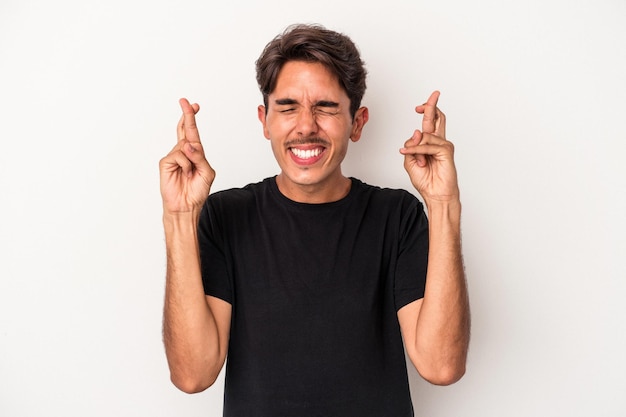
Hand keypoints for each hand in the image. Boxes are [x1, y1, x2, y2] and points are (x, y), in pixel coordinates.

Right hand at [159, 98, 215, 213]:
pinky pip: (179, 155)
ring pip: (185, 145)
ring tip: (191, 172)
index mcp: (195, 153)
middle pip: (184, 130)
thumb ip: (200, 157)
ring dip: (192, 157)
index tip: (194, 105)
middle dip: (187, 115)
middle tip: (186, 102)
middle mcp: (183, 153)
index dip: (192, 118)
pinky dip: (186, 164)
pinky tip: (185, 173)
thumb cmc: (197, 191)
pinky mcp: (166, 162)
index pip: (193, 133)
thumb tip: (188, 144)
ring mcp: (174, 157)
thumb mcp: (207, 173)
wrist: (186, 206)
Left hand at [400, 91, 458, 203]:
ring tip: (420, 163)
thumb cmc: (425, 180)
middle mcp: (438, 141)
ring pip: (424, 135)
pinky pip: (427, 146)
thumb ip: (410, 146)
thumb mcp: (410, 162)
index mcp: (430, 143)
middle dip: (432, 105)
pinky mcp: (446, 150)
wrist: (435, 194)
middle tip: (435, 93)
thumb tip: (417, 132)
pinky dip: (418, 151)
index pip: (429, 122)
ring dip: (416, 149)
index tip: (418, 107)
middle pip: (436, 118)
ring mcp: (443, 145)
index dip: (425, 111)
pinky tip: (416, 158)